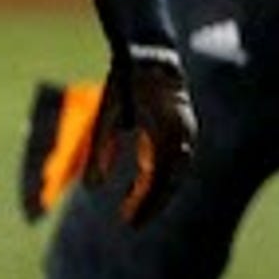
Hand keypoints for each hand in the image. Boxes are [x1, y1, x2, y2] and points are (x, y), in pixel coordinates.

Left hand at [87, 48, 195, 226]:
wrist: (151, 54)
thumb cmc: (126, 82)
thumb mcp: (106, 115)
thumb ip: (100, 150)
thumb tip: (91, 189)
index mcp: (165, 133)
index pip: (158, 180)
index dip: (143, 204)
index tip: (127, 221)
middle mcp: (183, 136)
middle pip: (170, 182)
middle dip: (151, 204)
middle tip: (131, 223)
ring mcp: (187, 133)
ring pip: (175, 175)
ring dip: (156, 193)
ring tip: (134, 209)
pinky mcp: (184, 131)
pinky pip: (174, 163)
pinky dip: (159, 178)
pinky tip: (140, 186)